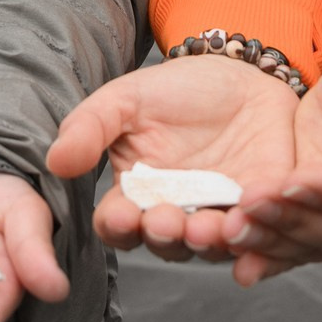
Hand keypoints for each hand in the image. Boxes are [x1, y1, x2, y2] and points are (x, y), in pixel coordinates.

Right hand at [48, 55, 300, 267]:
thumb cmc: (177, 90)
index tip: (122, 215)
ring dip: (210, 242)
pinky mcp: (265, 209)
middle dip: (166, 235)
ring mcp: (220, 216)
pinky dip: (259, 236)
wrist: (241, 74)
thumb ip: (91, 127)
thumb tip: (56, 161)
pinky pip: (261, 233)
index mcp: (136, 197)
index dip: (119, 226)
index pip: (118, 226)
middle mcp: (177, 216)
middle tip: (169, 221)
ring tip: (211, 225)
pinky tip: (254, 221)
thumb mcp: (126, 99)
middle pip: (166, 244)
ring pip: (213, 246)